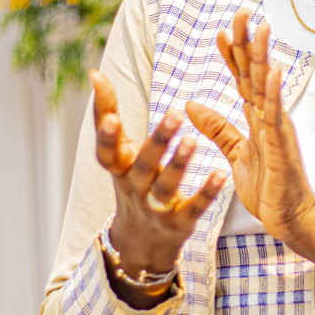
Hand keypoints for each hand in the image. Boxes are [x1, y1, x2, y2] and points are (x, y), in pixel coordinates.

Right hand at [89, 70, 225, 306]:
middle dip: (157, 141)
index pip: (107, 152)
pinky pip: (194, 207)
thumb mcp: (118, 153)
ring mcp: (156, 208)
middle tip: (174, 113)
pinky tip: (221, 174)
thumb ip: (108, 113)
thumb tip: (94, 71)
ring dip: (179, 164)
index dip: (106, 136)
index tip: (111, 117)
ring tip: (193, 140)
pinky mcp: (180, 224)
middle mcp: (134, 188)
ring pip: (166, 187)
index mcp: (119, 168)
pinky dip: (206, 192)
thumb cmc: (132, 181)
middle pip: (143, 165)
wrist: (142, 243)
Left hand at [186, 8, 314, 272]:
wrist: (289, 218)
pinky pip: (276, 115)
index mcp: (257, 117)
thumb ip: (217, 128)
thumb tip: (190, 104)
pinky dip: (274, 91)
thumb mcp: (235, 153)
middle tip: (242, 11)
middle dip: (248, 41)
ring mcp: (277, 128)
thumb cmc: (269, 187)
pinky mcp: (281, 145)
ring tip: (259, 28)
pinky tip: (272, 70)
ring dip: (262, 56)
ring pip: (267, 85)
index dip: (232, 54)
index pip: (242, 78)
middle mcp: (269, 115)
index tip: (221, 31)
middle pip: (255, 72)